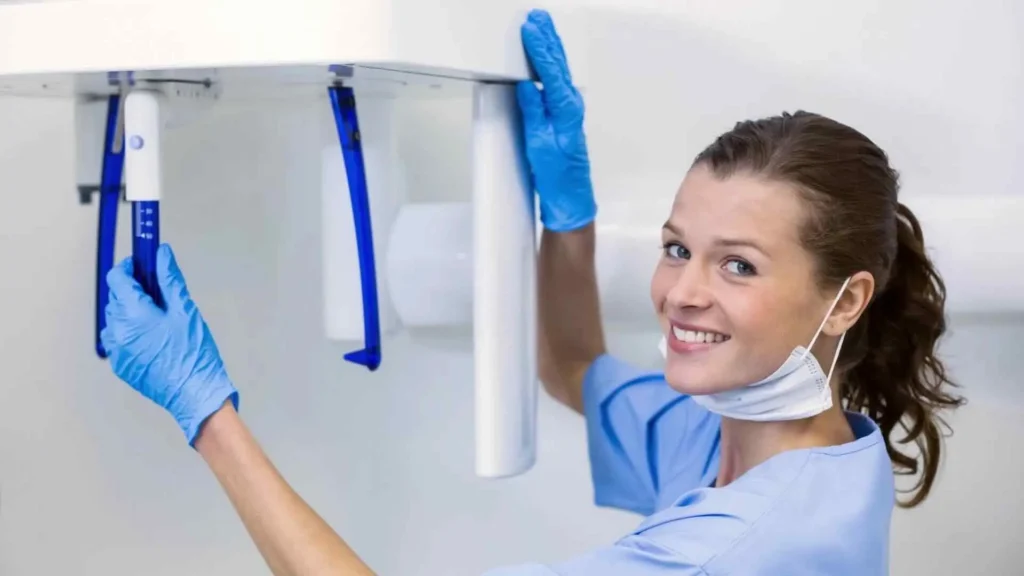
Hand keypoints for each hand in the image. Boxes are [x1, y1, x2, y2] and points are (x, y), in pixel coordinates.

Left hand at [101, 244, 238, 445]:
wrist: (195, 394)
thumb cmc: (193, 354)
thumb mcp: (186, 310)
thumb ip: (169, 279)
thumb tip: (161, 254)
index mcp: (133, 314)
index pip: (117, 279)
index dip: (129, 267)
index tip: (142, 265)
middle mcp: (118, 332)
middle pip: (115, 298)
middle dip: (132, 289)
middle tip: (157, 291)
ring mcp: (117, 351)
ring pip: (114, 319)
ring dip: (129, 311)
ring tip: (156, 317)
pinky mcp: (121, 365)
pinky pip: (118, 340)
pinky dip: (130, 332)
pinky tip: (152, 336)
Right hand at [517, 9, 595, 231]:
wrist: (569, 198)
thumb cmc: (557, 176)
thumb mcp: (539, 144)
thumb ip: (534, 112)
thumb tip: (528, 85)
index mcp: (566, 110)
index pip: (551, 72)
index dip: (540, 49)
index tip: (531, 29)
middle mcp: (571, 106)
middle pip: (558, 65)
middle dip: (548, 40)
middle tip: (537, 18)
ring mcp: (568, 111)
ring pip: (558, 71)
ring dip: (550, 48)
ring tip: (541, 28)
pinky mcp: (563, 116)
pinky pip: (556, 82)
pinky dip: (550, 65)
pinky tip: (545, 60)